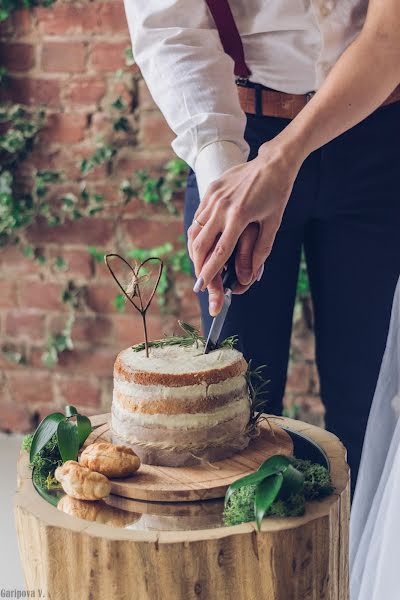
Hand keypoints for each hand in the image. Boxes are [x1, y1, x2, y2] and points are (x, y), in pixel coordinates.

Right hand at [187, 140, 302, 313]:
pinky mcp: (210, 190)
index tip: (202, 286)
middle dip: (198, 266)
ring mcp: (213, 197)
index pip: (219, 252)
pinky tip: (201, 243)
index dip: (209, 272)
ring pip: (195, 231)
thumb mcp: (273, 223)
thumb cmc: (277, 193)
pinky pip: (198, 217)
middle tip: (201, 281)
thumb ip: (261, 250)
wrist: (272, 162)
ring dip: (195, 251)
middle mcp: (222, 207)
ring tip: (199, 265)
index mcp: (239, 217)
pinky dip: (197, 233)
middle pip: (201, 245)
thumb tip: (252, 274)